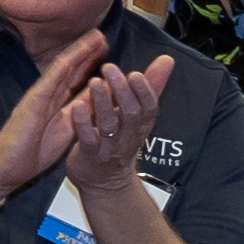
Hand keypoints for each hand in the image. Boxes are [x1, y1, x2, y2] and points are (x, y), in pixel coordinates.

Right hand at [0, 29, 113, 196]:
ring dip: (78, 53)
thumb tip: (99, 97)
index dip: (90, 63)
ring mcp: (38, 97)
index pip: (75, 78)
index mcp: (55, 102)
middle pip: (70, 68)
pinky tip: (72, 57)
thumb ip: (80, 111)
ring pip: (61, 69)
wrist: (6, 167)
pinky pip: (48, 83)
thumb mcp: (66, 128)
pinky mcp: (31, 104)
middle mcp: (47, 95)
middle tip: (102, 35)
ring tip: (95, 38)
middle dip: (87, 51)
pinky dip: (61, 69)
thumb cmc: (32, 151)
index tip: (105, 49)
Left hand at [65, 53, 175, 186]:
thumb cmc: (120, 141)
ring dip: (102, 102)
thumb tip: (167, 60)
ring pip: (109, 124)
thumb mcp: (139, 116)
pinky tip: (77, 106)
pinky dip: (83, 122)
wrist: (105, 183)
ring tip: (94, 82)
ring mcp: (109, 147)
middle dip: (122, 90)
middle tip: (110, 68)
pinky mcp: (90, 155)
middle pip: (131, 113)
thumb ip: (151, 86)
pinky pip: (88, 139)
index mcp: (140, 125)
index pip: (149, 107)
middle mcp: (127, 136)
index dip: (144, 91)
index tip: (135, 74)